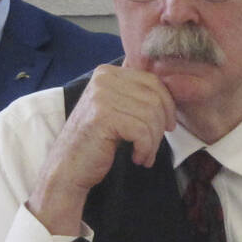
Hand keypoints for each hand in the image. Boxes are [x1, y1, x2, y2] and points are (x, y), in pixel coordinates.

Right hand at [26, 64, 175, 234]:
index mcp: (107, 72)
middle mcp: (103, 79)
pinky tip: (137, 158)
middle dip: (160, 126)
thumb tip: (173, 88)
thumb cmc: (96, 142)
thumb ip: (135, 95)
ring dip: (153, 141)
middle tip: (153, 146)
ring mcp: (101, 96)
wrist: (67, 169)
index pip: (153, 81)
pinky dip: (145, 149)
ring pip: (151, 115)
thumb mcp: (116, 110)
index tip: (167, 126)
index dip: (167, 105)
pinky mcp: (103, 117)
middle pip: (155, 97)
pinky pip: (142, 131)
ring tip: (144, 155)